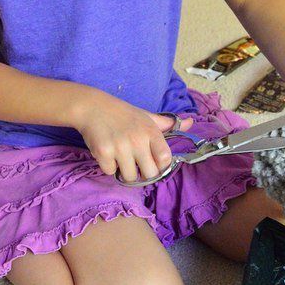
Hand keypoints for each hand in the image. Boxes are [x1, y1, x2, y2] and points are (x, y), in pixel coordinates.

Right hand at [74, 92, 193, 181]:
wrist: (93, 107)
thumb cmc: (123, 113)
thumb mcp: (147, 116)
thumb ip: (168, 124)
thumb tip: (191, 123)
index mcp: (151, 131)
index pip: (165, 159)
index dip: (160, 165)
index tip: (153, 161)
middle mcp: (137, 140)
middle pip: (149, 174)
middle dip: (142, 172)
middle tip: (135, 161)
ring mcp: (120, 147)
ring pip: (129, 177)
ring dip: (125, 171)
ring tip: (120, 157)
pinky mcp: (103, 153)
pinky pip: (110, 172)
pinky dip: (108, 167)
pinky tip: (107, 153)